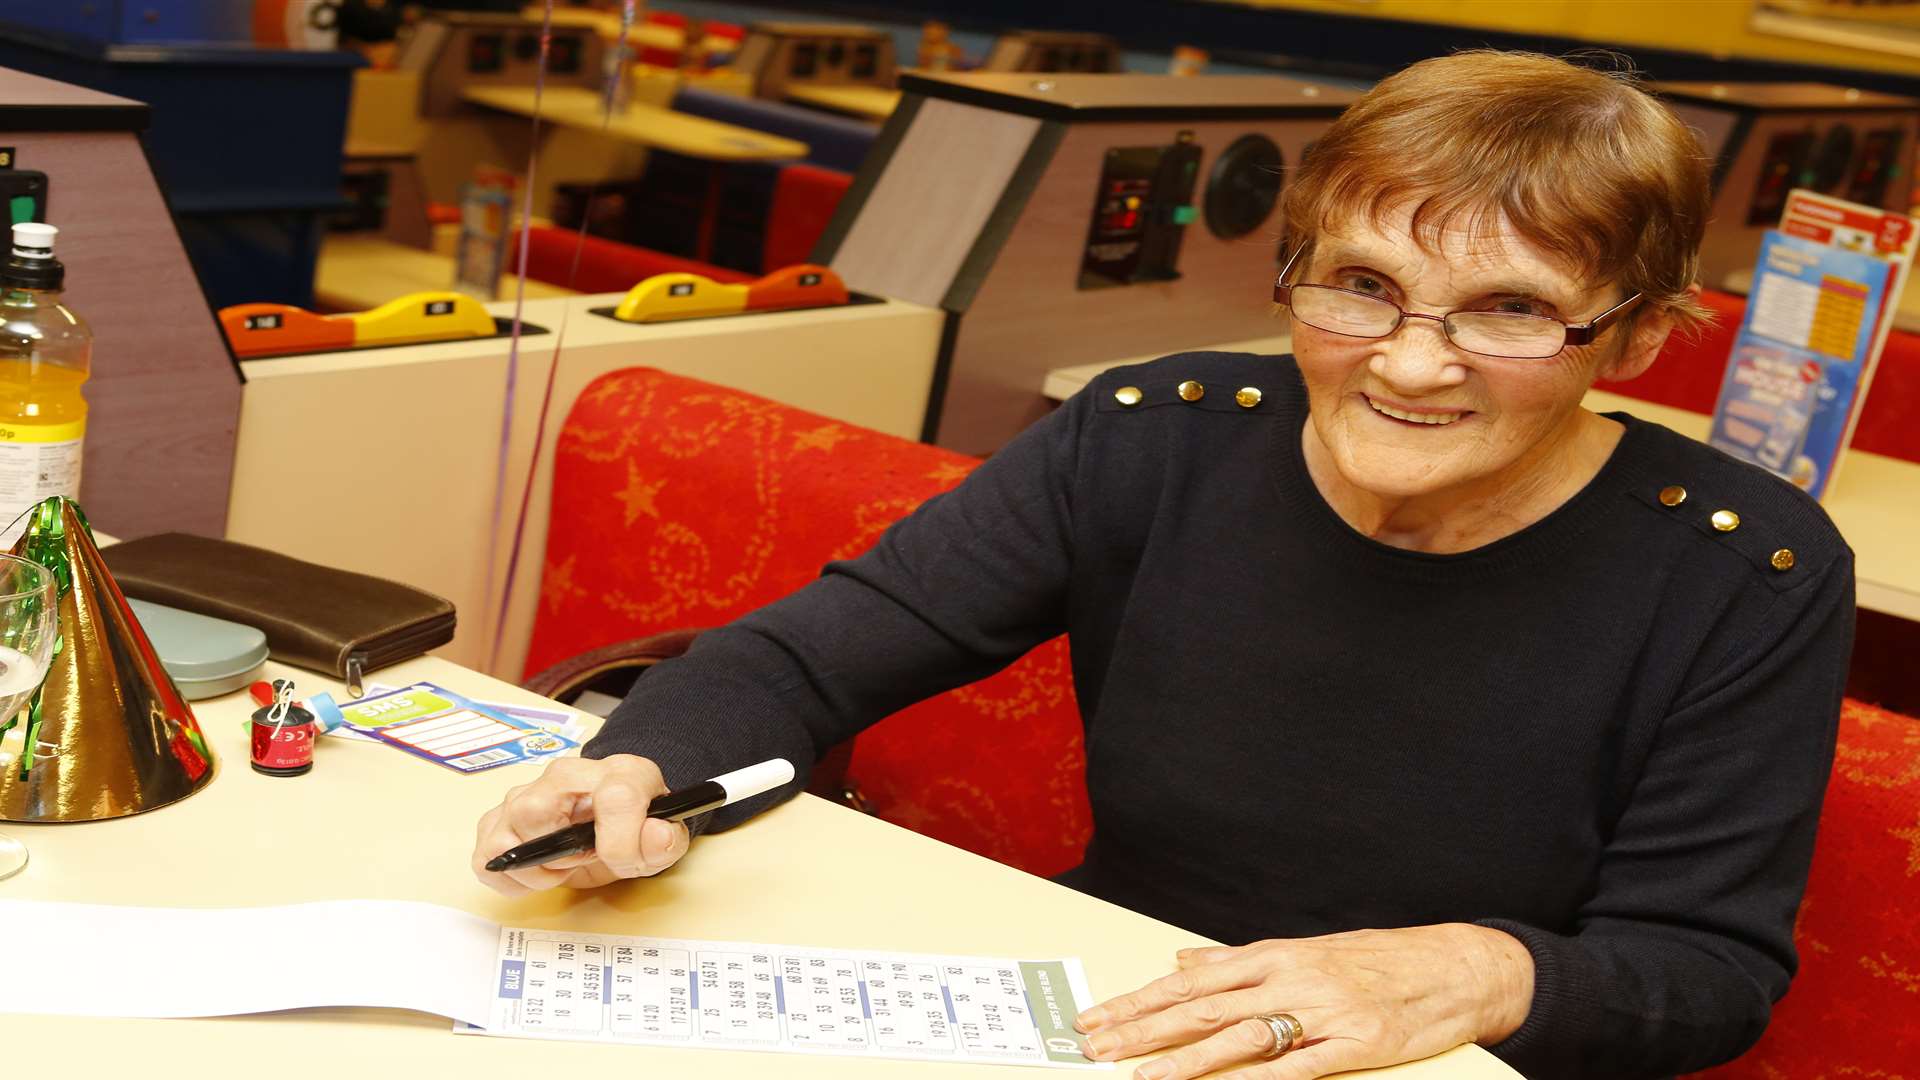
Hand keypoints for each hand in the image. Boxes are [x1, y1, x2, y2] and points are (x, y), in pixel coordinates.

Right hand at [472, 754, 689, 895]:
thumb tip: (656, 835)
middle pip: (535, 809)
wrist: (612, 821)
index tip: (624, 859)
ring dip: (533, 869)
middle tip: (582, 860)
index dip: (621, 841)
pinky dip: (509, 879)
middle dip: (561, 853)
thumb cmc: (634, 825)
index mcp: (615, 772)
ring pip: (504, 834)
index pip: (614, 797)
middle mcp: (564, 775)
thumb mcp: (663, 837)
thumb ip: (666, 839)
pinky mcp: (499, 822)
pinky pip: (486, 857)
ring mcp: (525, 795)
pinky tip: (538, 874)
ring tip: (561, 868)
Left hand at [1074, 923, 1533, 1078]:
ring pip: (1240, 1036)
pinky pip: (1299, 1067)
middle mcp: (1289, 979)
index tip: (1097, 1018)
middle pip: (1201, 1006)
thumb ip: (1238, 961)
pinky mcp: (1356, 1044)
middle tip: (1097, 1047)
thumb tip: (1182, 961)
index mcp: (1272, 955)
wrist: (1455, 965)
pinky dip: (1260, 1079)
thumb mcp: (1303, 952)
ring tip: (1141, 1075)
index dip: (1138, 1000)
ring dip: (1185, 1059)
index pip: (1189, 979)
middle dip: (1143, 1029)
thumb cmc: (1376, 961)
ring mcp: (1322, 1012)